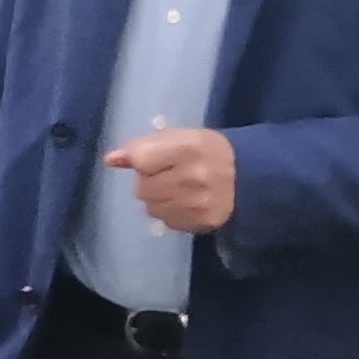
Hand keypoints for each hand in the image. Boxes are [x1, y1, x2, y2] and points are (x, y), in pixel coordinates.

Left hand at [103, 125, 236, 233]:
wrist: (248, 178)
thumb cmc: (207, 151)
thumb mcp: (180, 136)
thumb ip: (145, 144)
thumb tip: (111, 159)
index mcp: (191, 146)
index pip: (141, 159)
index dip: (140, 159)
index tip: (151, 158)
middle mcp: (195, 176)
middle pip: (142, 187)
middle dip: (149, 180)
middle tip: (169, 173)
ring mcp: (198, 203)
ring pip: (150, 206)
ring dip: (157, 198)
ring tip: (177, 188)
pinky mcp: (201, 222)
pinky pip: (165, 220)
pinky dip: (169, 211)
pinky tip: (185, 202)